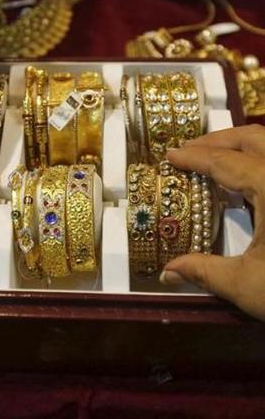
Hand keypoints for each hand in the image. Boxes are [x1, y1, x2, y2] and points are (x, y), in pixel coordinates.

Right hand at [163, 124, 264, 319]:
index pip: (225, 162)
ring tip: (217, 159)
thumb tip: (167, 272)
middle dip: (218, 140)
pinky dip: (262, 165)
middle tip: (190, 150)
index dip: (194, 158)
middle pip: (254, 138)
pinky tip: (251, 183)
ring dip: (243, 148)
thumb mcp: (248, 284)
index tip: (170, 155)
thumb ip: (204, 271)